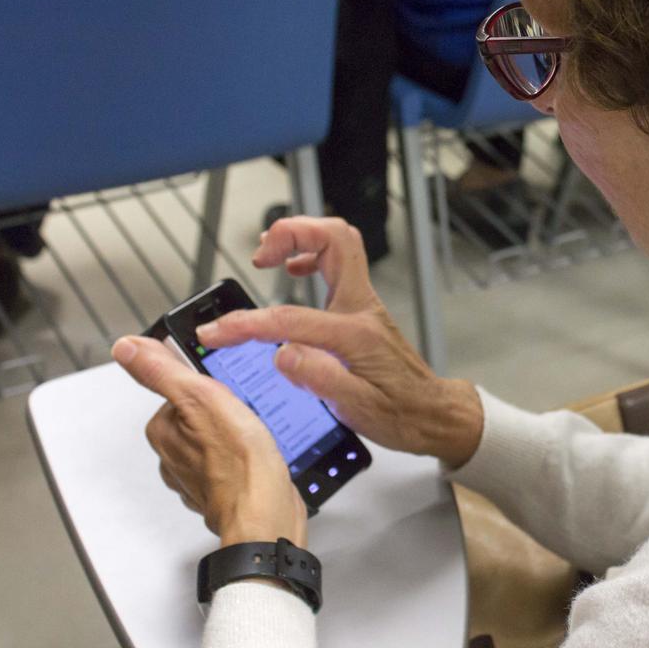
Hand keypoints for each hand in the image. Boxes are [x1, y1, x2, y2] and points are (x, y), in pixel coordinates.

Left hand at [112, 336, 307, 548]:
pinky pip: (229, 462)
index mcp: (162, 430)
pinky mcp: (220, 490)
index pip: (181, 388)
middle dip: (222, 410)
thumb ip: (161, 370)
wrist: (266, 513)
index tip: (226, 392)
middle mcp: (172, 455)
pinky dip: (241, 457)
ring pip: (214, 439)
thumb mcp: (200, 398)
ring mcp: (195, 476)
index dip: (209, 385)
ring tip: (251, 437)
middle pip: (199, 413)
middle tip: (243, 415)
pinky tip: (255, 457)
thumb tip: (127, 347)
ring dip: (233, 435)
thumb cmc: (239, 463)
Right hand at [196, 216, 483, 467]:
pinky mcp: (361, 308)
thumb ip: (321, 379)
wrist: (432, 413)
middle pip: (335, 239)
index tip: (216, 332)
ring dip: (301, 237)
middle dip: (291, 233)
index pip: (291, 317)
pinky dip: (310, 255)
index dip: (246, 323)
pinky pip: (337, 263)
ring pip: (338, 243)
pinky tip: (292, 273)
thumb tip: (283, 353)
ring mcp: (364, 303)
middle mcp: (363, 308)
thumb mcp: (358, 409)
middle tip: (259, 255)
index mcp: (356, 333)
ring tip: (267, 256)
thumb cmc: (401, 413)